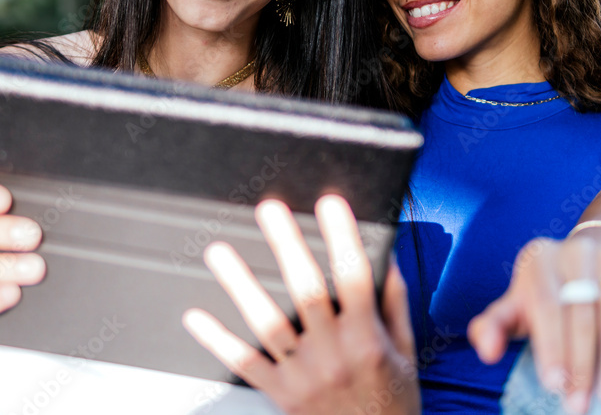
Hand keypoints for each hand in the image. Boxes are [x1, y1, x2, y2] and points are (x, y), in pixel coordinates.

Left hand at [183, 194, 419, 414]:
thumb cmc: (391, 402)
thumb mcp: (405, 352)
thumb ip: (393, 304)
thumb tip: (385, 258)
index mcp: (367, 339)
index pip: (354, 278)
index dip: (342, 237)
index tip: (330, 204)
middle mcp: (334, 355)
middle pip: (306, 291)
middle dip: (287, 246)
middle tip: (270, 210)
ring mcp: (303, 375)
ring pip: (267, 323)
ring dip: (241, 284)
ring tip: (221, 252)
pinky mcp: (280, 394)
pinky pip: (244, 364)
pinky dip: (216, 340)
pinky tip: (195, 316)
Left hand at [467, 235, 600, 413]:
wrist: (591, 255)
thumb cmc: (547, 292)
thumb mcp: (516, 304)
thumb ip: (494, 326)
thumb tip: (486, 351)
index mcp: (539, 260)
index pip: (546, 306)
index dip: (551, 346)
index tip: (553, 385)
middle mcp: (576, 252)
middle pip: (582, 311)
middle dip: (582, 362)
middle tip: (579, 403)